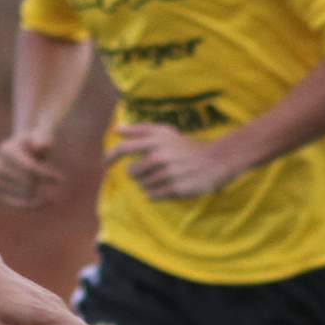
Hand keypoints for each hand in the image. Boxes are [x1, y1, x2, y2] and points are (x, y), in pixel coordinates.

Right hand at [0, 128, 61, 207]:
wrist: (21, 149)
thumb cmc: (36, 142)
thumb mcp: (43, 136)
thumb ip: (44, 137)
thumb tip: (40, 146)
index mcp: (6, 149)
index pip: (29, 168)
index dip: (46, 175)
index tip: (60, 180)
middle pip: (27, 184)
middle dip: (41, 180)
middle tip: (48, 175)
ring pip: (24, 195)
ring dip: (37, 188)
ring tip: (36, 177)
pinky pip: (16, 205)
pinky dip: (31, 206)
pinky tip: (43, 203)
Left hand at [108, 122, 240, 200]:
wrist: (218, 159)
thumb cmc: (186, 146)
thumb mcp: (165, 132)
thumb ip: (140, 130)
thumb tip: (116, 129)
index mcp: (157, 140)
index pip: (123, 148)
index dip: (110, 157)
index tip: (106, 163)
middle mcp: (161, 155)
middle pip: (132, 172)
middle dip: (136, 174)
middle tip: (150, 171)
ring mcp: (169, 172)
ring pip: (142, 185)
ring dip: (148, 184)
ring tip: (163, 177)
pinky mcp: (176, 188)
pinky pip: (153, 195)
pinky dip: (155, 193)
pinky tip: (167, 186)